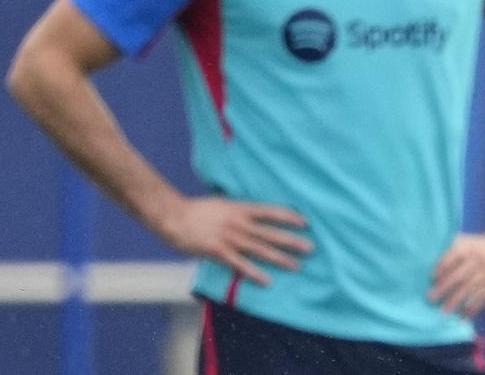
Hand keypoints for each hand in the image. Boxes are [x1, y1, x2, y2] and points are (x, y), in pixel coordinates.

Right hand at [159, 197, 312, 286]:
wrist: (173, 216)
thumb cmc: (196, 210)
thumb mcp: (222, 204)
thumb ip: (239, 210)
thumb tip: (253, 214)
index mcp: (240, 208)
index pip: (271, 212)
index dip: (289, 217)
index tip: (305, 223)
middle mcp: (239, 222)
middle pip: (271, 233)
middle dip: (292, 241)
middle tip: (311, 248)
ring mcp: (230, 237)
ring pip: (260, 249)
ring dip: (280, 258)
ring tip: (297, 265)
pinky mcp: (218, 252)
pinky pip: (240, 265)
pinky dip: (255, 273)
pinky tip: (268, 281)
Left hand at [429, 231, 484, 316]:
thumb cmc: (483, 246)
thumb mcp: (470, 241)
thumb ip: (453, 249)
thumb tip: (431, 264)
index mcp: (470, 246)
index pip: (454, 256)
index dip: (443, 266)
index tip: (432, 278)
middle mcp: (480, 258)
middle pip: (460, 274)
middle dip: (444, 288)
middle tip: (431, 299)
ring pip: (470, 288)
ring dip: (456, 301)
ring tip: (444, 311)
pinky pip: (484, 296)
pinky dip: (473, 307)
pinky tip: (464, 315)